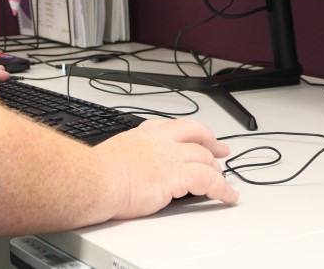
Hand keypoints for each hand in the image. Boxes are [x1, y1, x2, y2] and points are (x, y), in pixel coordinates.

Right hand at [97, 118, 238, 216]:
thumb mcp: (115, 152)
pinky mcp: (178, 177)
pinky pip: (209, 180)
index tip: (200, 136)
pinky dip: (223, 189)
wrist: (96, 178)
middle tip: (222, 151)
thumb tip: (127, 167)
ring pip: (206, 158)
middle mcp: (162, 142)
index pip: (176, 127)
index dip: (193, 132)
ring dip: (217, 170)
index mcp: (145, 134)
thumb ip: (129, 155)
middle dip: (213, 145)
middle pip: (197, 137)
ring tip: (223, 181)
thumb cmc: (97, 171)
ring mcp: (172, 158)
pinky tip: (228, 196)